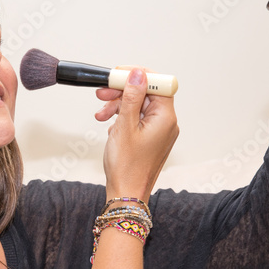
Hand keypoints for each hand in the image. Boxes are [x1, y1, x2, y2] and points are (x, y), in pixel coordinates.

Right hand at [96, 68, 178, 201]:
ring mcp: (159, 131)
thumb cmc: (127, 167)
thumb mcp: (124, 126)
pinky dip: (122, 118)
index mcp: (165, 118)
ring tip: (101, 114)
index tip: (118, 75)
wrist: (126, 194)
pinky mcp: (150, 138)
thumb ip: (131, 97)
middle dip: (123, 91)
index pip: (158, 83)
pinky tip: (110, 126)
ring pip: (139, 106)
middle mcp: (166, 123)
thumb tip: (138, 74)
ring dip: (118, 105)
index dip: (138, 75)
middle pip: (146, 93)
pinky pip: (137, 119)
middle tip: (102, 92)